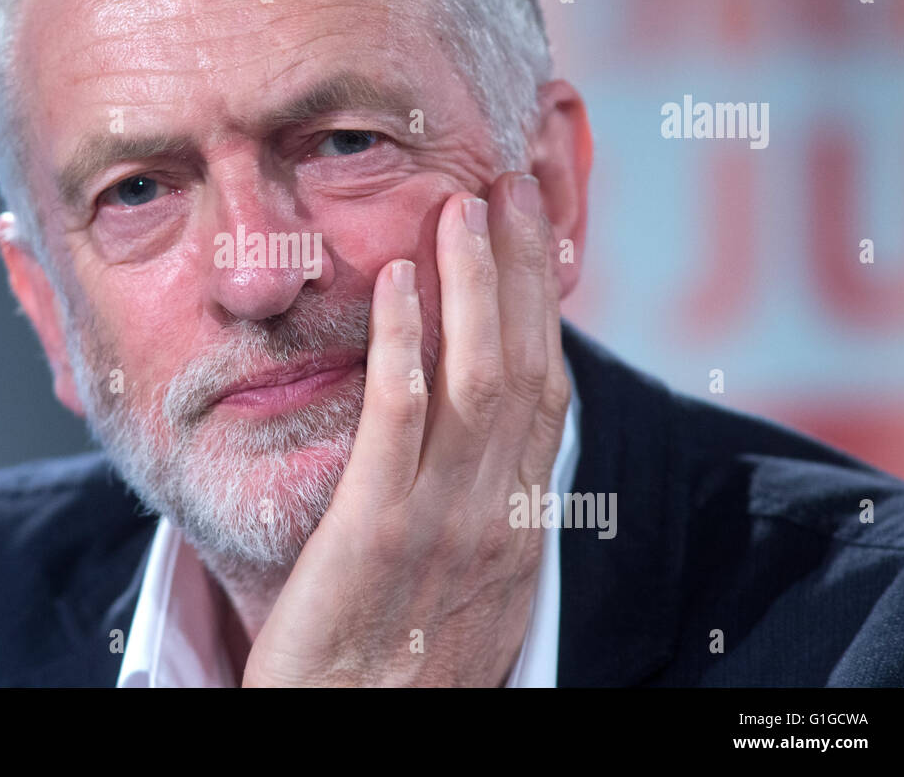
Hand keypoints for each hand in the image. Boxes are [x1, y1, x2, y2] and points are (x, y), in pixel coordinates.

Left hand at [241, 172, 569, 686]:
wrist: (358, 734)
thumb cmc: (401, 662)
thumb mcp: (467, 581)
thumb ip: (476, 502)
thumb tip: (473, 434)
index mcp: (518, 519)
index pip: (544, 386)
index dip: (542, 302)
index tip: (535, 230)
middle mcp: (496, 512)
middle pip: (523, 364)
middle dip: (520, 268)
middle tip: (512, 182)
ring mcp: (441, 523)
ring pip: (474, 379)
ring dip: (471, 285)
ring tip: (461, 207)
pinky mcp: (373, 534)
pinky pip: (396, 422)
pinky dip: (402, 346)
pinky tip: (396, 284)